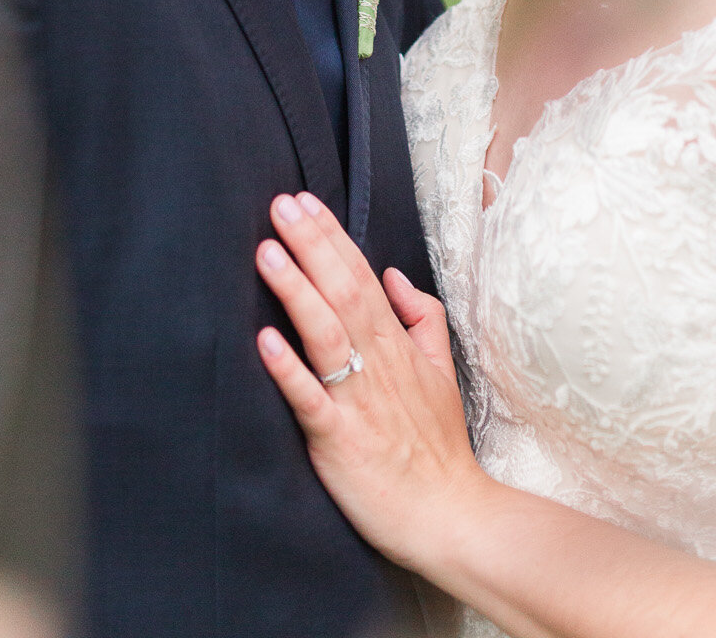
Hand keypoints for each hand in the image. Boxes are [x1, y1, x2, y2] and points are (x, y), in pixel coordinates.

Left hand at [256, 191, 486, 571]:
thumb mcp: (442, 369)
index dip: (331, 237)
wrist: (450, 514)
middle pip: (342, 291)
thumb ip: (421, 316)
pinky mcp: (338, 440)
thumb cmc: (439, 446)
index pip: (361, 276)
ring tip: (268, 252)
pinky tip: (264, 341)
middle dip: (310, 245)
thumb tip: (392, 273)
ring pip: (325, 333)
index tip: (304, 201)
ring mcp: (358, 400)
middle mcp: (377, 363)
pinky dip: (289, 370)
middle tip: (280, 205)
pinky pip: (311, 400)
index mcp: (396, 345)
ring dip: (296, 290)